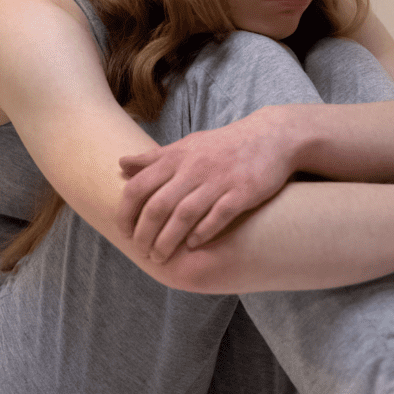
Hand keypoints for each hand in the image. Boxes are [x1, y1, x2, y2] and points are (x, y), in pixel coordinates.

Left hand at [119, 106, 296, 262]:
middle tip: (142, 252)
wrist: (271, 136)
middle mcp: (194, 168)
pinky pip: (218, 216)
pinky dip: (202, 233)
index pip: (138, 187)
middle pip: (158, 206)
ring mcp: (219, 180)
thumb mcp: (187, 145)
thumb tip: (121, 164)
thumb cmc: (224, 145)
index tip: (124, 231)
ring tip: (161, 257)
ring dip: (168, 241)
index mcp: (177, 156)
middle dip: (145, 234)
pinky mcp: (242, 192)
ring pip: (184, 216)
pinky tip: (192, 246)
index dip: (126, 212)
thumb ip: (155, 158)